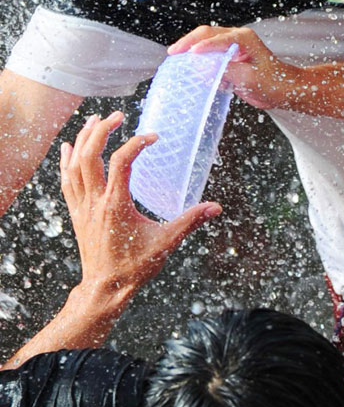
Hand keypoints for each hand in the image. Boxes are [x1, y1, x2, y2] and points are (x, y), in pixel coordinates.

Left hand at [60, 112, 220, 300]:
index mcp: (116, 205)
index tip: (153, 137)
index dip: (136, 144)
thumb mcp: (165, 243)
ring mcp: (82, 207)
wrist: (104, 290)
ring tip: (94, 120)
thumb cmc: (134, 267)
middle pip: (90, 156)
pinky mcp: (76, 213)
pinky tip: (68, 147)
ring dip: (83, 140)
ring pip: (74, 165)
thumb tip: (215, 207)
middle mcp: (95, 202)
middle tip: (117, 116)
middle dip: (101, 131)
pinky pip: (66, 181)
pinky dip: (66, 161)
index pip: (121, 162)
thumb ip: (190, 221)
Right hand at [169, 26, 297, 110]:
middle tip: (174, 52)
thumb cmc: (273, 83)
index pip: (218, 39)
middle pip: (207, 33)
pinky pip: (210, 52)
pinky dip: (197, 57)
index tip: (189, 55)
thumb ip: (226, 71)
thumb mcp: (249, 79)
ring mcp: (232, 46)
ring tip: (175, 56)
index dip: (202, 47)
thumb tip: (204, 68)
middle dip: (189, 42)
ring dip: (190, 47)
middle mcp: (237, 38)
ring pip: (206, 40)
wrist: (284, 90)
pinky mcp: (229, 57)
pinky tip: (187, 64)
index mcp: (244, 38)